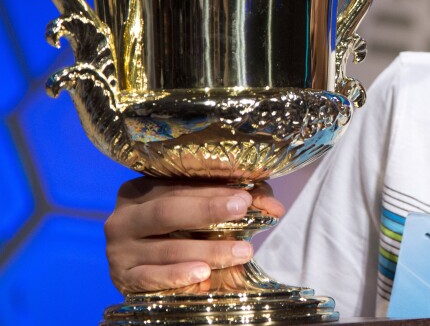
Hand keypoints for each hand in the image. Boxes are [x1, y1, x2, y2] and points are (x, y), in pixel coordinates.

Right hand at [104, 177, 285, 293]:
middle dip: (208, 209)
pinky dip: (177, 275)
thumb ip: (235, 204)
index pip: (180, 186)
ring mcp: (120, 249)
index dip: (215, 190)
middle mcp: (126, 216)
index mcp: (142, 190)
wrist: (149, 274)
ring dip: (208, 249)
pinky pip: (150, 277)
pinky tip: (202, 274)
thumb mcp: (204, 214)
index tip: (247, 196)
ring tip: (241, 251)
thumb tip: (275, 207)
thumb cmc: (182, 234)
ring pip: (167, 247)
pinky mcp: (123, 277)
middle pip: (168, 210)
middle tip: (241, 210)